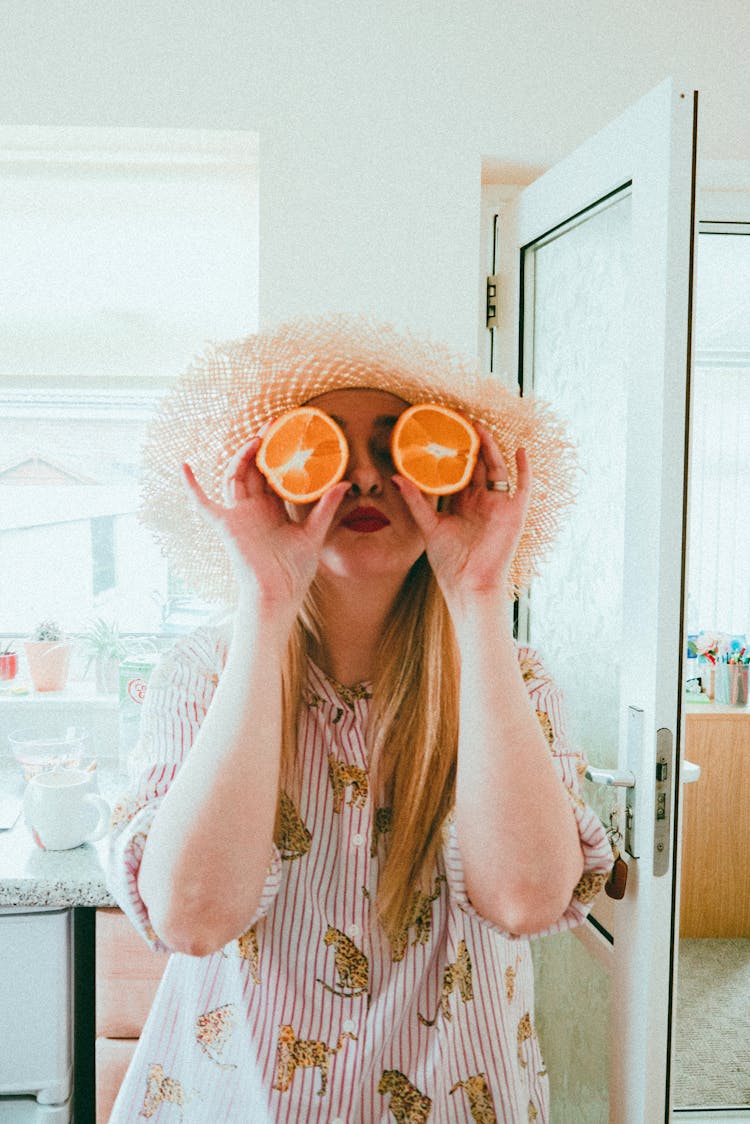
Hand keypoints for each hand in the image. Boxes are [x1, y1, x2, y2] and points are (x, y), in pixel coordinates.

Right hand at [182, 437, 348, 609]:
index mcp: (273, 508)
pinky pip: (204, 504)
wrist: (279, 593)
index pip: (272, 473)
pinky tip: (185, 467)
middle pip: (253, 468)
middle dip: (261, 445)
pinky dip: (192, 487)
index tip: (289, 431)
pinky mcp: (226, 524)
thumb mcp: (314, 533)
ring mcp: (238, 514)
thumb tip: (345, 483)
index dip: (278, 453)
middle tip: (275, 424)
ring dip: (241, 456)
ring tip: (257, 438)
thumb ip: (326, 508)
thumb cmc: (294, 570)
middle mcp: (254, 507)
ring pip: (235, 476)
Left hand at [393, 423, 530, 609]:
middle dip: (471, 441)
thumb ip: (415, 502)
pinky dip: (524, 469)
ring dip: (491, 447)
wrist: (469, 584)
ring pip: (497, 468)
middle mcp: (481, 500)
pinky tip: (520, 451)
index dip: (452, 450)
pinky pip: (523, 486)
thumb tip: (395, 476)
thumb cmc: (449, 562)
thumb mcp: (428, 526)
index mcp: (462, 503)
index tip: (442, 430)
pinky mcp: (514, 513)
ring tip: (480, 427)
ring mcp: (499, 505)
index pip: (458, 469)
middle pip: (478, 463)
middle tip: (460, 418)